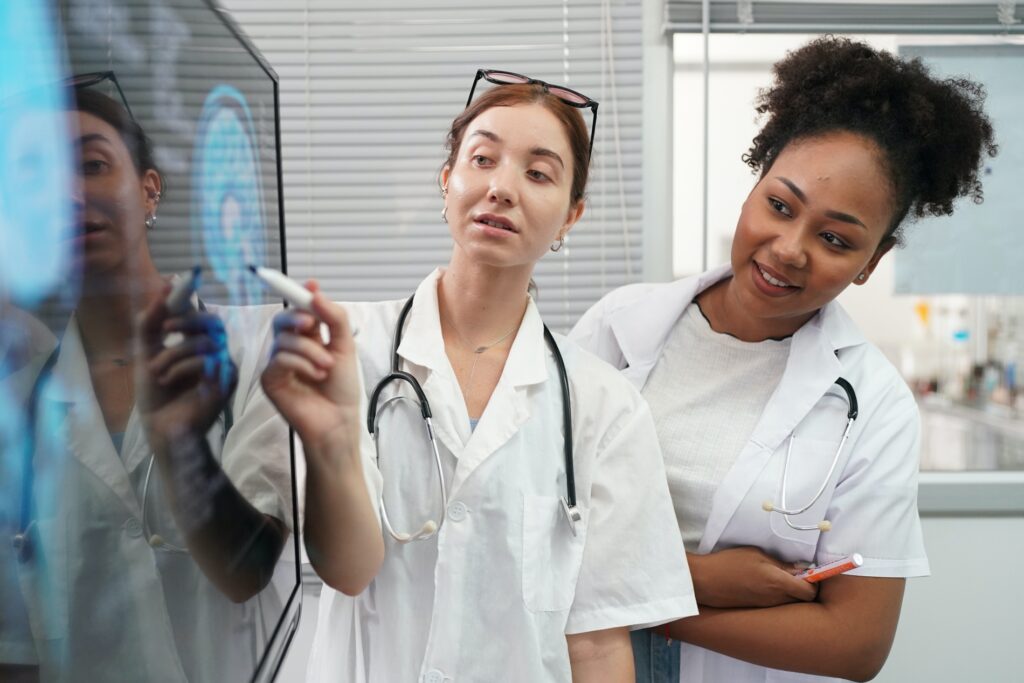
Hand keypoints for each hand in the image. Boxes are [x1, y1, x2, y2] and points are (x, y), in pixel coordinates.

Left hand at [137, 283, 236, 447]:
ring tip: (157, 371)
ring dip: (174, 354)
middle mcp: (214, 352)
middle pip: (212, 322)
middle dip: (185, 322)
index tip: (172, 290)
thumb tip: (163, 287)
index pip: (201, 314)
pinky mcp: (225, 383)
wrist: (158, 425)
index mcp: (197, 342)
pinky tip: (169, 380)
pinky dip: (182, 367)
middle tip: (163, 330)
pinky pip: (207, 361)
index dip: (188, 302)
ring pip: (207, 342)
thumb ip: (150, 321)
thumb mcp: (146, 351)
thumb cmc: (155, 392)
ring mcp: (222, 368)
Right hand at [260, 281, 360, 450]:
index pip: (299, 310)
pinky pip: (279, 359)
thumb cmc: (342, 388)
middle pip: (282, 319)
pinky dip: (301, 364)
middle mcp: (291, 348)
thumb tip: (315, 291)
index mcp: (310, 337)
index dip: (300, 295)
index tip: (310, 284)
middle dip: (297, 317)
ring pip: (284, 339)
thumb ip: (334, 318)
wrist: (338, 421)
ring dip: (310, 351)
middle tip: (311, 324)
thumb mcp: (345, 347)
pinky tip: (316, 377)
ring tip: (327, 368)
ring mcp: (278, 363)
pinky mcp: (270, 379)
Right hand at [689, 547, 816, 608]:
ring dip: (789, 594)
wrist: (704, 582)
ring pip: (789, 604)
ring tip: (776, 580)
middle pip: (802, 600)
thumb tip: (799, 568)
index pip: (810, 592)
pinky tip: (763, 587)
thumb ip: (779, 563)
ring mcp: (767, 607)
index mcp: (778, 582)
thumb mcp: (755, 554)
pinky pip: (776, 606)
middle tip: (794, 575)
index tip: (808, 572)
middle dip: (803, 589)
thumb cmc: (728, 563)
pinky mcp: (757, 610)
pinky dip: (776, 598)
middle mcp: (776, 599)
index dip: (813, 583)